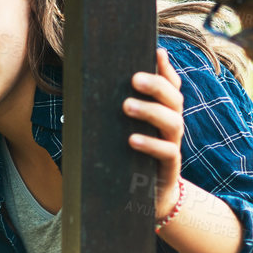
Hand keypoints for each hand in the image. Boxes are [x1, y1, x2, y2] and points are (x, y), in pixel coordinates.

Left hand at [123, 46, 184, 221]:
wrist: (145, 201)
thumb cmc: (127, 161)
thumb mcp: (119, 134)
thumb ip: (108, 116)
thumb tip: (78, 92)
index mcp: (162, 114)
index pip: (171, 87)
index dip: (167, 69)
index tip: (157, 51)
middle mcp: (171, 127)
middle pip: (174, 99)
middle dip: (157, 85)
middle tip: (134, 78)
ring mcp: (172, 146)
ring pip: (173, 122)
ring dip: (150, 111)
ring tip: (126, 106)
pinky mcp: (169, 168)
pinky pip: (167, 153)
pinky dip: (150, 144)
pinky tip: (132, 140)